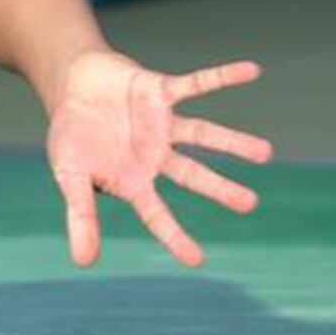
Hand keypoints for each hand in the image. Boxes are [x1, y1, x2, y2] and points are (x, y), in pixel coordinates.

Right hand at [45, 51, 272, 267]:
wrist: (71, 84)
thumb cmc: (71, 134)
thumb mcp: (69, 176)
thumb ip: (80, 216)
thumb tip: (84, 263)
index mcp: (134, 180)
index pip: (157, 214)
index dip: (174, 236)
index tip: (196, 261)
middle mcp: (155, 155)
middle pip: (193, 175)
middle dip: (220, 189)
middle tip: (249, 204)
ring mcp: (162, 124)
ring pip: (203, 135)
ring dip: (232, 143)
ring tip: (266, 154)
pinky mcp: (162, 92)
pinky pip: (197, 84)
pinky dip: (223, 77)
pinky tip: (252, 71)